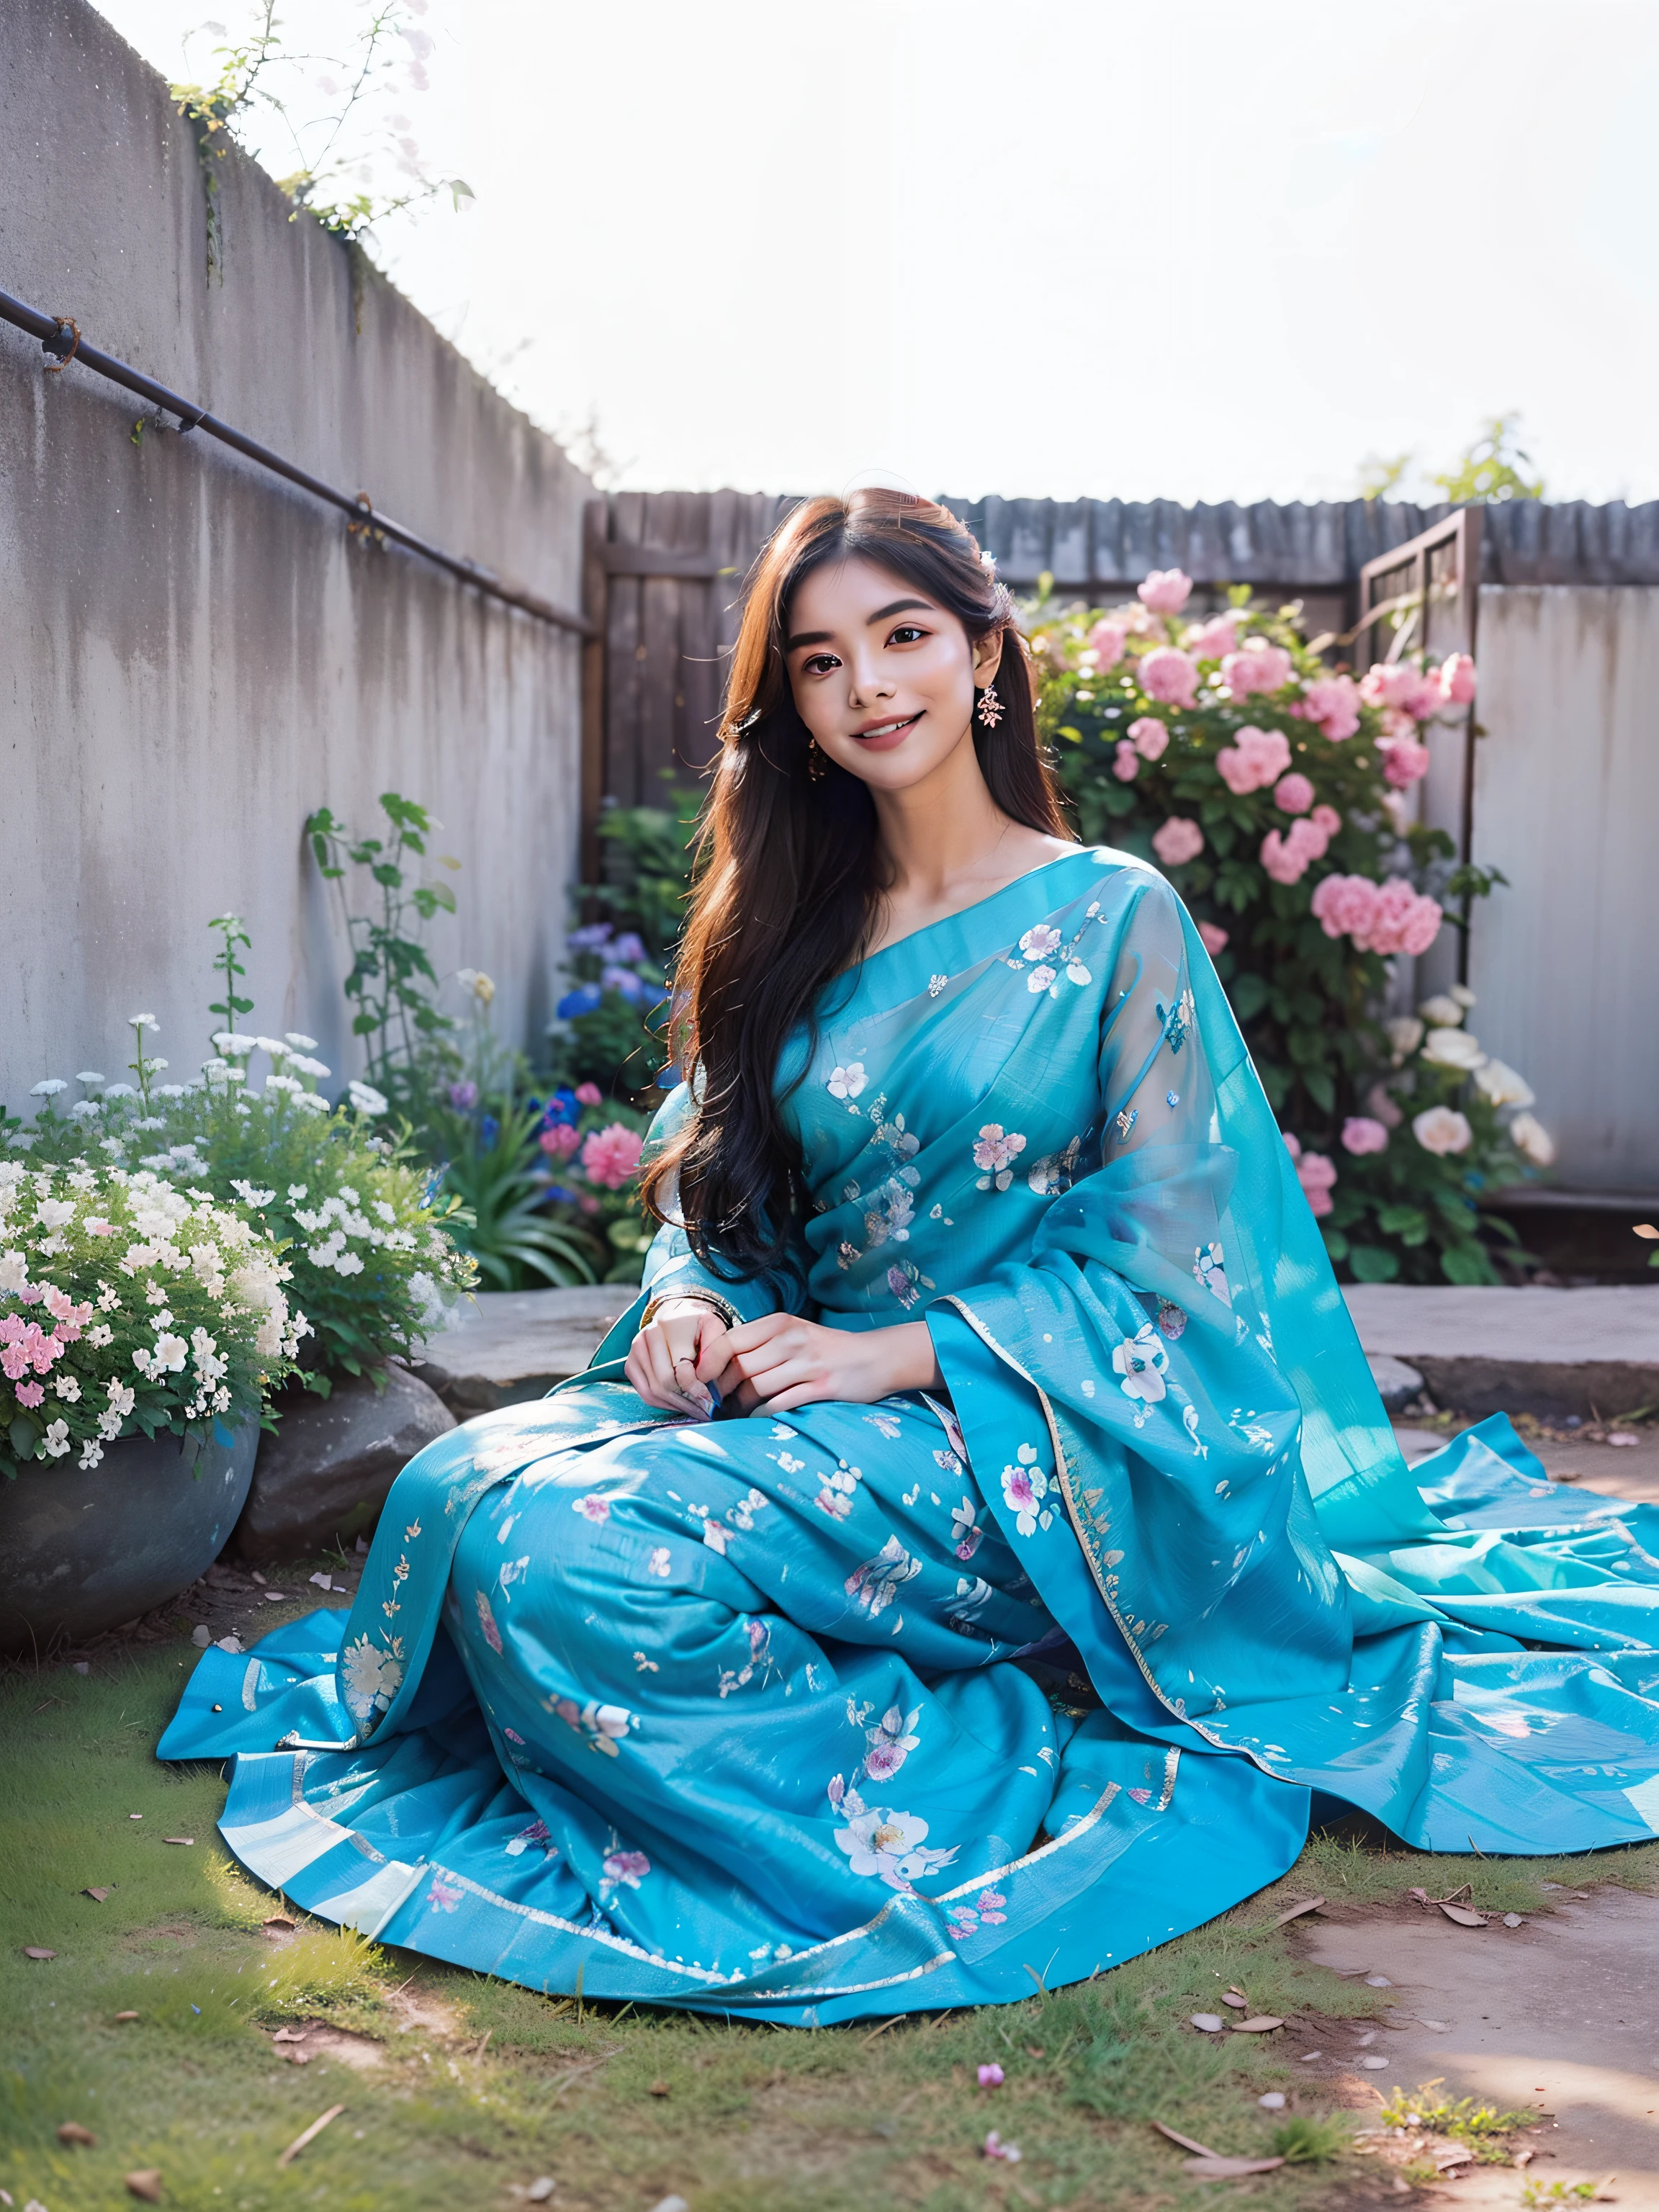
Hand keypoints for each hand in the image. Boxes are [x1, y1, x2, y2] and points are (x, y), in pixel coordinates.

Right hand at [624, 1297, 734, 1416]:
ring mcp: (633, 1355)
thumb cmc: (700, 1327)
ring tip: (695, 1410)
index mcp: (661, 1327)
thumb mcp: (714, 1329)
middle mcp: (642, 1339)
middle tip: (704, 1409)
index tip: (708, 1398)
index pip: (674, 1369)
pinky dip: (664, 1404)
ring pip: (651, 1393)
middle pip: (661, 1384)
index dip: (692, 1387)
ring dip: (675, 1405)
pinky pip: (646, 1395)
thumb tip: (702, 1378)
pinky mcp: (631, 1368)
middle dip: (684, 1400)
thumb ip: (713, 1351)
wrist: (681, 1320)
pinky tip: (681, 1404)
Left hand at [713, 1314, 940, 1414]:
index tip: (702, 1380)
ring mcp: (808, 1363)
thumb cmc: (827, 1348)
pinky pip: (779, 1404)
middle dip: (723, 1390)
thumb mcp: (794, 1334)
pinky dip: (762, 1414)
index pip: (729, 1341)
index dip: (709, 1364)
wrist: (876, 1357)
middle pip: (739, 1367)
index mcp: (780, 1323)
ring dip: (741, 1406)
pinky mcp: (821, 1387)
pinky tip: (759, 1417)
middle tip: (720, 1402)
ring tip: (737, 1412)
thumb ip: (761, 1343)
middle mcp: (792, 1339)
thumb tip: (718, 1364)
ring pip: (756, 1387)